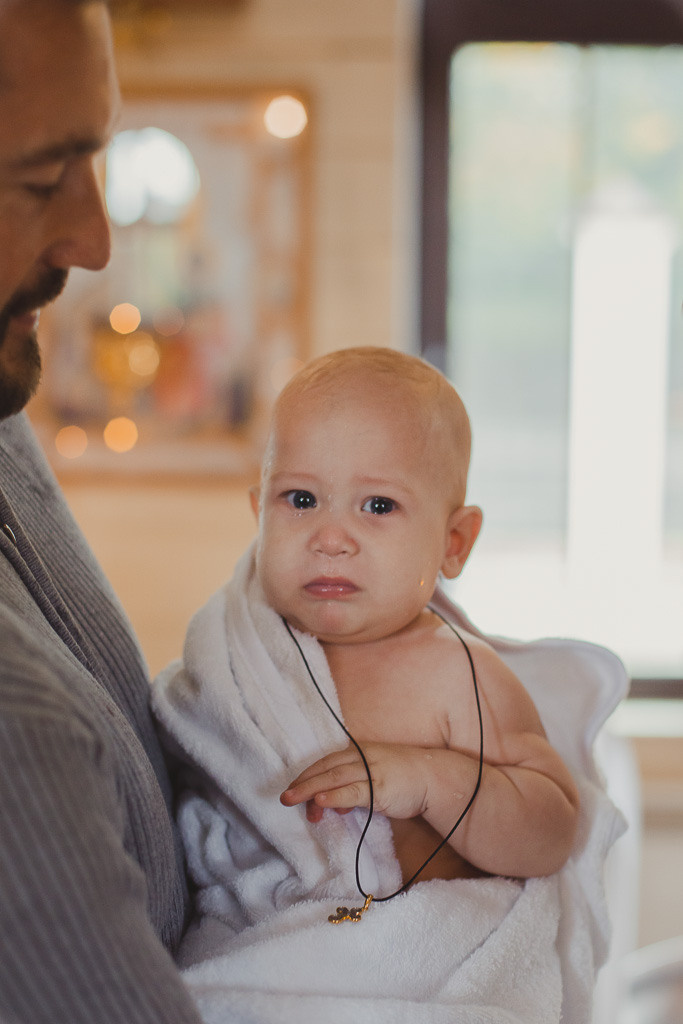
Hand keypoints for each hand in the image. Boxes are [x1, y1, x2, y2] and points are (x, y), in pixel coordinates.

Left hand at [280, 742, 430, 822]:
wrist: (434, 778)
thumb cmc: (404, 778)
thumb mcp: (373, 780)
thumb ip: (351, 790)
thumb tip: (331, 804)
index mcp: (359, 751)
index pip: (326, 762)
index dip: (308, 775)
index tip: (293, 789)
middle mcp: (362, 757)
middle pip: (325, 768)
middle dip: (303, 783)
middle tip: (285, 797)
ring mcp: (371, 771)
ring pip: (333, 778)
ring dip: (311, 789)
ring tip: (293, 800)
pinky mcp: (380, 788)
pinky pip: (352, 792)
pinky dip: (334, 796)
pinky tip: (320, 801)